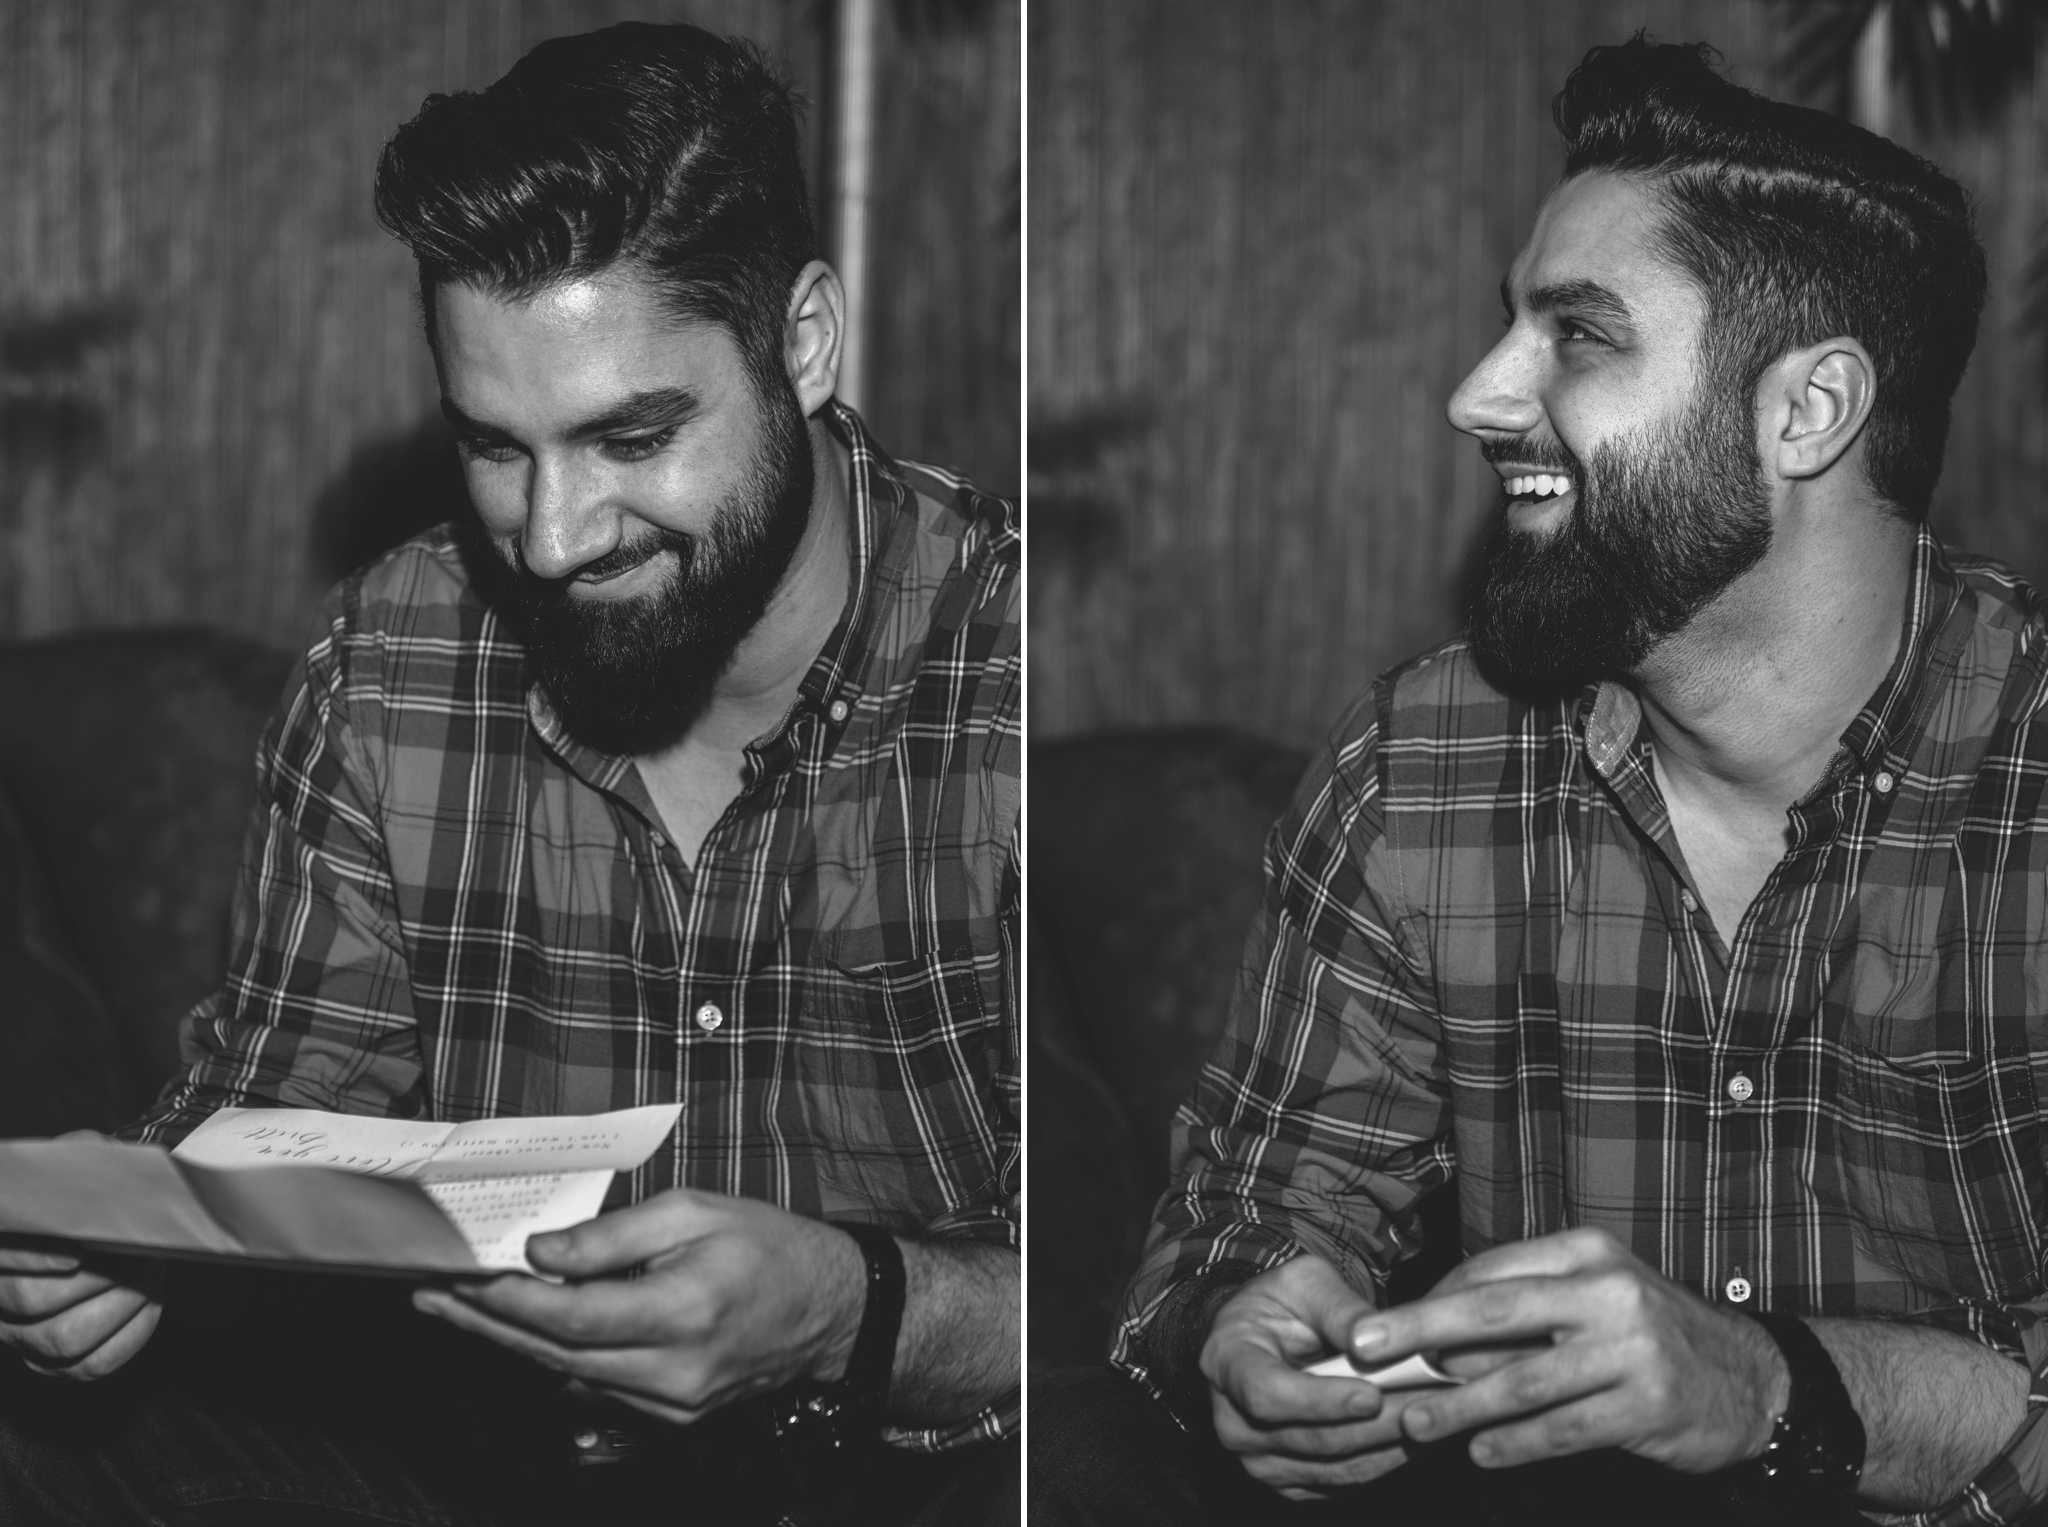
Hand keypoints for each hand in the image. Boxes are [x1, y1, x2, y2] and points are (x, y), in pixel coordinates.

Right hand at [0, 1127, 165, 1380]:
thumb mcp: (80, 1161)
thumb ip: (84, 1159)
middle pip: (30, 1301)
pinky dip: (130, 1336)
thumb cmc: (87, 1190)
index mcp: (1, 1242)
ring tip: (147, 1273)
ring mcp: (19, 1333)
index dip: (29, 1259)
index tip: (76, 1253)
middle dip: (95, 1278)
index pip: (1, 1257)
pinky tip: (150, 1302)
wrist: (100, 1222)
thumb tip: (107, 1170)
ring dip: (118, 1306)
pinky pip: (89, 1366)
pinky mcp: (50, 1360)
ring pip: (60, 1340)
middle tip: (136, 1254)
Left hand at [412, 1188, 866, 1425]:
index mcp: (684, 1309)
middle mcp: (675, 1369)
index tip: (461, 1276)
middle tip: (432, 1297)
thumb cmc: (767, 1246)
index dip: (511, 1300)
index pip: (574, 1315)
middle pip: (557, 1354)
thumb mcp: (696, 1212)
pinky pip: (597, 1390)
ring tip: (460, 1311)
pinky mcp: (673, 1418)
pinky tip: (524, 1334)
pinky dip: (556, 1360)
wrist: (831, 1311)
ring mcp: (673, 1404)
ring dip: (512, 1343)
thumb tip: (542, 1251)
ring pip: (570, 1377)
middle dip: (488, 1324)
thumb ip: (615, 1235)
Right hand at [1199, 1254, 1437, 1498]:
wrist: (1264, 1336)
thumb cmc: (1282, 1303)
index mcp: (1225, 1363)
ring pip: (1334, 1468)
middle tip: (1430, 1404)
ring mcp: (1258, 1459)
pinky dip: (1385, 1461)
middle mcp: (1232, 1422)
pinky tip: (1418, 1435)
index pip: (1268, 1395)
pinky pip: (1343, 1482)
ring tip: (1436, 1417)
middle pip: (1310, 1439)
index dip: (1320, 1400)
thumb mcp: (1305, 1282)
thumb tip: (1374, 1340)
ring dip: (1389, 1446)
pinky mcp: (1289, 1482)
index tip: (1372, 1394)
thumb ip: (1339, 1309)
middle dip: (1374, 1425)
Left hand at [1344, 1227, 1788, 1473]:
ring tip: (1414, 1421)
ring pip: (1522, 1380)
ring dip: (1458, 1404)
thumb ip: (1527, 1305)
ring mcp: (1631, 1350)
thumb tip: (1432, 1330)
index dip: (1430, 1301)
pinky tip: (1482, 1454)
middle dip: (1418, 1330)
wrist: (1751, 1379)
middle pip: (1492, 1310)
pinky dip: (1516, 1444)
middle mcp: (1608, 1292)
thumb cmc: (1650, 1333)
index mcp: (1586, 1253)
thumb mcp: (1595, 1295)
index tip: (1380, 1324)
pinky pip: (1564, 1429)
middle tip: (1363, 1347)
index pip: (1490, 1272)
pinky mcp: (1648, 1407)